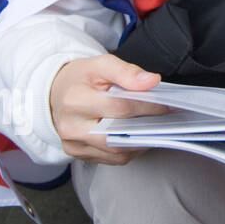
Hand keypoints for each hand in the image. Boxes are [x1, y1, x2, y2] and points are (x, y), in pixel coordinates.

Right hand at [49, 53, 171, 164]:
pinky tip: (140, 136)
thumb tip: (151, 81)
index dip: (148, 106)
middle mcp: (71, 127)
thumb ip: (126, 71)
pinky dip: (131, 149)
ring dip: (142, 141)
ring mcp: (74, 144)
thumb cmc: (80, 78)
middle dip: (148, 127)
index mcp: (75, 100)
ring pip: (117, 151)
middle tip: (168, 120)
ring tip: (157, 127)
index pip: (120, 108)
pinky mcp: (78, 154)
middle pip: (118, 134)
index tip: (169, 105)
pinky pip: (112, 158)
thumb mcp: (100, 64)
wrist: (55, 93)